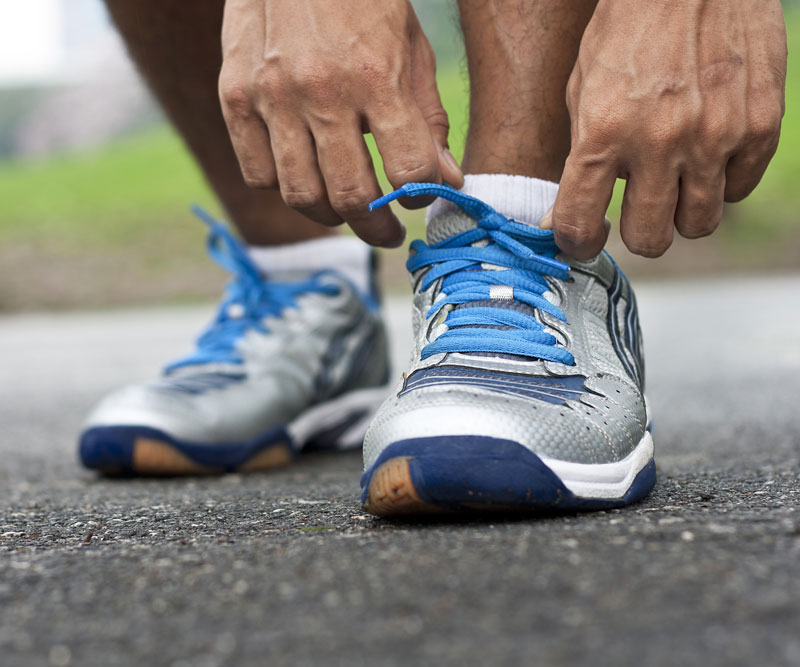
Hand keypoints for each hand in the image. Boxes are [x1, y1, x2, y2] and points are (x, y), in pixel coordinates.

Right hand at [219, 0, 462, 246]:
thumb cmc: (363, 1)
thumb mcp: (411, 48)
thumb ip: (428, 119)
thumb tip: (447, 180)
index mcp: (375, 76)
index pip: (409, 170)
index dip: (421, 196)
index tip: (419, 198)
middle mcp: (320, 91)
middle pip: (352, 197)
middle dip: (378, 229)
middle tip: (387, 234)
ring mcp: (271, 97)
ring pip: (301, 195)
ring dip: (331, 218)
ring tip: (346, 211)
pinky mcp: (234, 96)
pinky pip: (257, 173)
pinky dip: (282, 188)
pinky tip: (304, 177)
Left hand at [551, 0, 786, 258]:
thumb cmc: (629, 29)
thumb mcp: (583, 88)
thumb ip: (581, 155)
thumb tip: (570, 216)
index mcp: (603, 131)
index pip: (581, 223)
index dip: (578, 241)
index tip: (583, 239)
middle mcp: (659, 141)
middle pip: (650, 239)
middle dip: (640, 231)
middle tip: (639, 210)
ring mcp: (715, 136)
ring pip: (698, 224)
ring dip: (683, 212)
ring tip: (676, 179)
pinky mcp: (760, 126)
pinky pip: (738, 190)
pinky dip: (722, 183)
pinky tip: (709, 153)